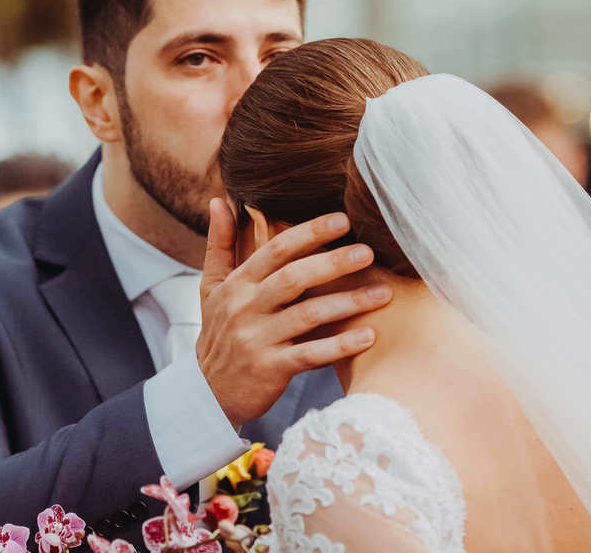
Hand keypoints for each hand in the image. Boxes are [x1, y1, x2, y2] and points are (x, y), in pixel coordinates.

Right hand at [196, 199, 391, 427]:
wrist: (207, 391)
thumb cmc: (218, 332)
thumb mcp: (211, 286)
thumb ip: (220, 244)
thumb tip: (219, 200)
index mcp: (237, 283)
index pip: (275, 250)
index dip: (308, 232)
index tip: (342, 220)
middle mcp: (245, 308)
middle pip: (294, 278)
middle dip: (333, 263)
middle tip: (368, 252)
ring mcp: (257, 339)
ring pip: (307, 316)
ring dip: (348, 303)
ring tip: (383, 293)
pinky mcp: (270, 369)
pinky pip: (310, 354)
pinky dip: (340, 346)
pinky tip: (368, 336)